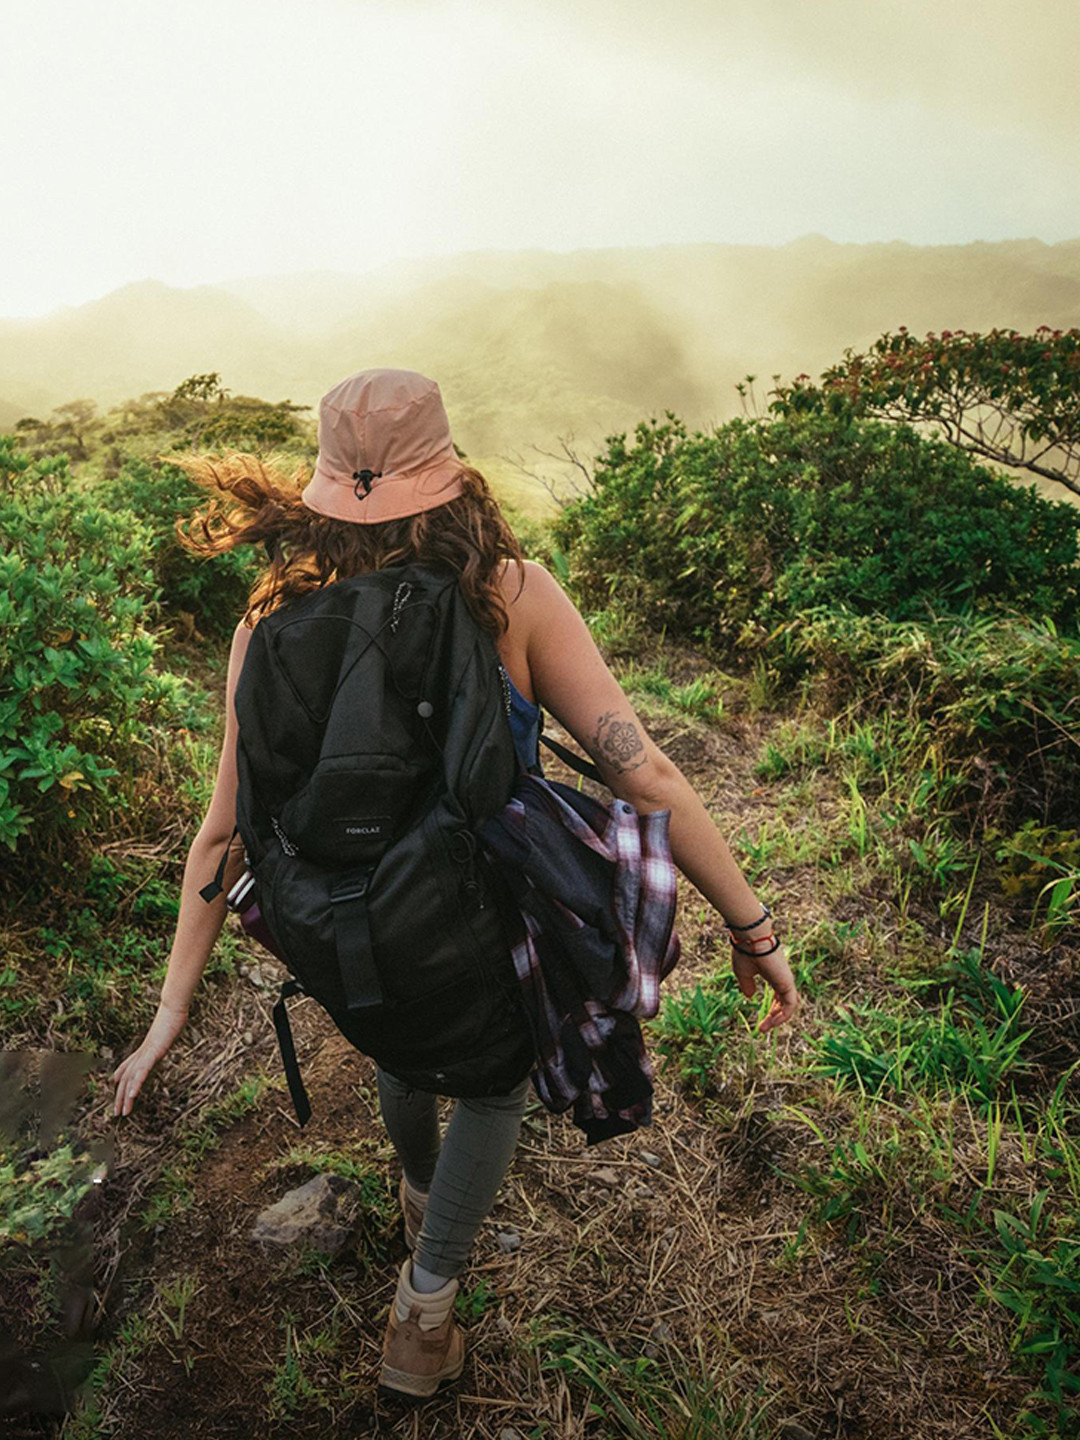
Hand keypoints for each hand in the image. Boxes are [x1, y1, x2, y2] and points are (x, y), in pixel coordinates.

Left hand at [111, 1002, 188, 1116]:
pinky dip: (135, 1085)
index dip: (119, 1080)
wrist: (173, 1009)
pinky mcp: (151, 1053)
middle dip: (120, 1097)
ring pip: (131, 1079)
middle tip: (117, 1113)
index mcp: (143, 1050)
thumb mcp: (166, 1033)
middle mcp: (140, 1054)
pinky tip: (132, 1096)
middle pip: (125, 1079)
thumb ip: (161, 1040)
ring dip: (125, 1097)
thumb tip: (162, 1040)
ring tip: (123, 1112)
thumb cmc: (173, 1018)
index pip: (126, 1068)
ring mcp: (145, 1054)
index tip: (116, 1091)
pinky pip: (141, 1072)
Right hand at [730, 940, 799, 1032]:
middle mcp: (782, 978)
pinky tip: (773, 1022)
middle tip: (762, 1028)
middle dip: (774, 1017)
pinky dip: (784, 1015)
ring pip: (789, 1006)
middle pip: (784, 1003)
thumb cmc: (745, 952)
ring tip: (764, 1028)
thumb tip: (749, 996)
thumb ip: (747, 985)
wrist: (751, 939)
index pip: (778, 997)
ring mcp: (786, 981)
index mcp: (773, 975)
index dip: (772, 1010)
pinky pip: (790, 1005)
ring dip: (778, 1019)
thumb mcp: (743, 973)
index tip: (761, 1021)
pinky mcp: (788, 983)